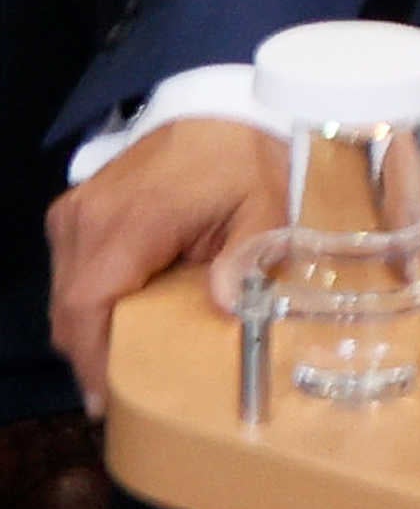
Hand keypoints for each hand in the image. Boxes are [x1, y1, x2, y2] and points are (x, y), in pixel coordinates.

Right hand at [47, 119, 278, 416]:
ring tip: (127, 364)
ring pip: (66, 294)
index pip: (87, 306)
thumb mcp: (265, 205)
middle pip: (70, 309)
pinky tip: (124, 321)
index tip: (109, 401)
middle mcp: (86, 218)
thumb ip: (247, 257)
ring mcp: (74, 212)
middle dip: (93, 355)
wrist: (222, 107)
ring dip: (90, 330)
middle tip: (126, 393)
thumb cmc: (245, 158)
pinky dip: (91, 302)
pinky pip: (71, 272)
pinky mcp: (75, 210)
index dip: (93, 360)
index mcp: (129, 221)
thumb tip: (225, 308)